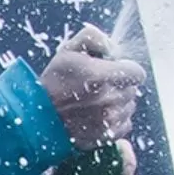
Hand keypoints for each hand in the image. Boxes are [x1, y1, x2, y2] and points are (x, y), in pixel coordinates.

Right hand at [39, 24, 145, 149]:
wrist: (37, 118)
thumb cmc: (52, 83)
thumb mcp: (67, 51)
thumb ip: (93, 38)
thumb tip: (113, 48)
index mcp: (100, 76)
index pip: (137, 73)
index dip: (126, 69)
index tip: (114, 70)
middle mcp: (108, 100)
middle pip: (132, 89)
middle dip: (119, 85)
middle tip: (97, 86)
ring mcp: (109, 120)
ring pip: (129, 106)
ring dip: (117, 102)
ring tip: (94, 101)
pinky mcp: (107, 136)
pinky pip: (125, 123)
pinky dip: (115, 119)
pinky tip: (96, 115)